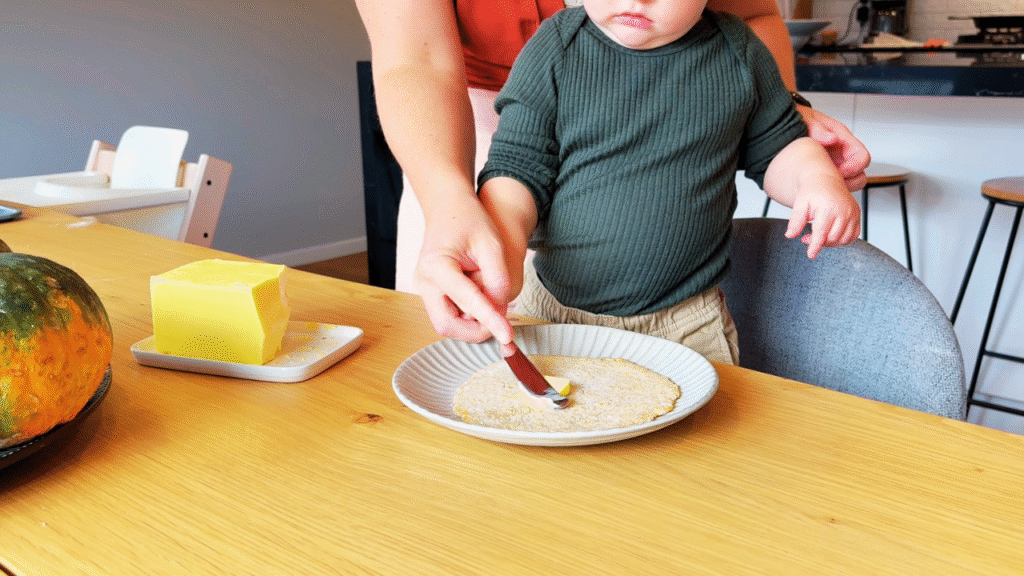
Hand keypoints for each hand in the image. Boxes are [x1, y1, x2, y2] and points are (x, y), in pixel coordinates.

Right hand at [414, 199, 514, 347]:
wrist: (449, 207)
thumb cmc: (469, 219)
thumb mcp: (491, 244)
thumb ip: (497, 278)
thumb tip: (501, 310)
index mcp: (436, 266)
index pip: (467, 302)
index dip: (490, 320)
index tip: (507, 336)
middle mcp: (424, 282)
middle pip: (447, 325)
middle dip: (475, 330)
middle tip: (500, 322)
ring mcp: (425, 289)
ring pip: (447, 323)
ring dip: (472, 323)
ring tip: (491, 302)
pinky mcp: (431, 292)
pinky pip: (449, 314)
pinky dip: (467, 315)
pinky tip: (482, 300)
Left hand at [784, 168, 861, 259]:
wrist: (826, 180)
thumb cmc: (812, 191)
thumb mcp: (800, 204)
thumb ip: (795, 220)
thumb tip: (790, 235)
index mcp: (829, 207)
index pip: (822, 233)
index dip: (815, 246)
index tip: (810, 254)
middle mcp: (844, 211)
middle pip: (833, 238)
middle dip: (819, 243)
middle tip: (806, 237)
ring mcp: (853, 214)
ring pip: (844, 240)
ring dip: (830, 242)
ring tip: (817, 235)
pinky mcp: (857, 216)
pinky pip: (853, 236)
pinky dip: (842, 240)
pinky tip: (829, 234)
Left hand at [797, 106, 870, 191]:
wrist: (782, 126)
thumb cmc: (797, 120)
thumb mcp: (805, 119)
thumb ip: (817, 129)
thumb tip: (832, 138)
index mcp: (842, 138)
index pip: (862, 157)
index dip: (853, 168)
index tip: (837, 172)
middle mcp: (841, 152)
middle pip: (859, 175)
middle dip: (847, 181)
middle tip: (827, 181)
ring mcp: (834, 164)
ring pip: (847, 182)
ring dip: (836, 186)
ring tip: (818, 183)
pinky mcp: (824, 173)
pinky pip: (832, 186)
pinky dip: (825, 188)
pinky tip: (811, 185)